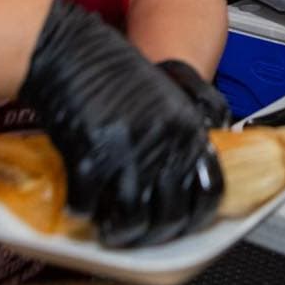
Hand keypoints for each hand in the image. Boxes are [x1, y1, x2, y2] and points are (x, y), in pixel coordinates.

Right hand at [20, 0, 221, 247]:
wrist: (74, 50)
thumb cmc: (115, 73)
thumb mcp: (165, 96)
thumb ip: (181, 133)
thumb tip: (186, 175)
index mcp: (187, 128)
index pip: (209, 190)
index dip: (196, 215)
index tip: (182, 222)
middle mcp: (164, 142)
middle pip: (171, 215)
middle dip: (155, 234)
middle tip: (140, 234)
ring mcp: (129, 151)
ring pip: (133, 221)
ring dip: (120, 233)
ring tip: (110, 231)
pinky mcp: (91, 155)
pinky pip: (90, 205)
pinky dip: (84, 211)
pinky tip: (81, 206)